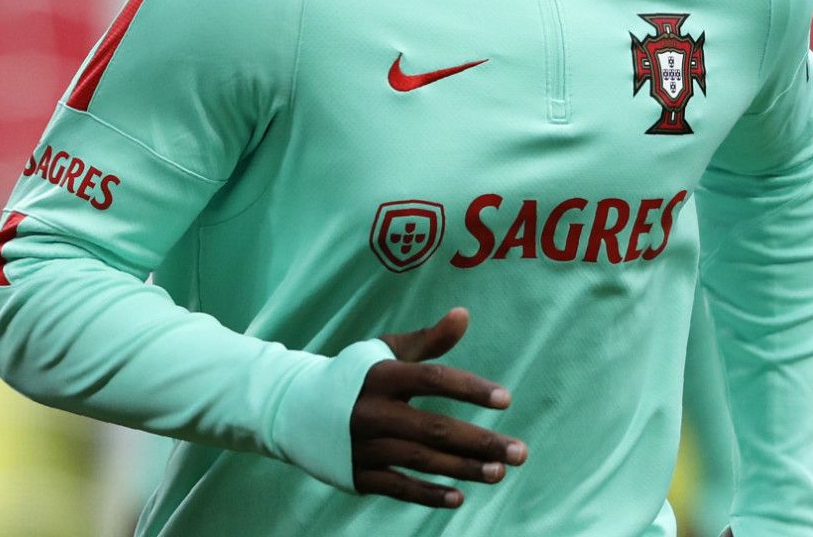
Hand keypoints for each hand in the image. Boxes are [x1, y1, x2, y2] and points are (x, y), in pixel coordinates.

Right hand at [350, 307, 524, 507]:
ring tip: (500, 472)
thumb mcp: (383, 352)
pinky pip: (397, 487)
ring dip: (463, 468)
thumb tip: (464, 315)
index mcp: (381, 376)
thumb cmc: (351, 375)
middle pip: (433, 429)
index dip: (469, 388)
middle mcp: (371, 411)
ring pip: (420, 460)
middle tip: (520, 452)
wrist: (293, 408)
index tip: (505, 399)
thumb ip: (427, 340)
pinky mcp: (357, 473)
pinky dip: (427, 494)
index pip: (432, 380)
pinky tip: (458, 497)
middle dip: (479, 442)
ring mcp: (363, 445)